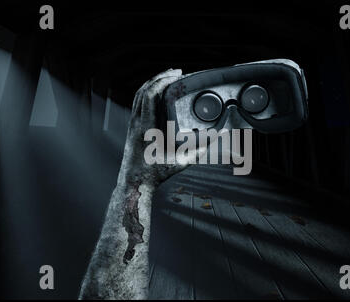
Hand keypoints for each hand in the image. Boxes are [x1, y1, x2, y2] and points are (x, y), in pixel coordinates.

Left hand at [117, 68, 189, 187]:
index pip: (150, 95)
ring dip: (152, 82)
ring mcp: (133, 123)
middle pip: (144, 89)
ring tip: (168, 77)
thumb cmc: (155, 173)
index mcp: (146, 127)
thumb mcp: (181, 162)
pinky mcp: (132, 127)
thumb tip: (216, 138)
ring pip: (138, 94)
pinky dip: (147, 92)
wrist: (135, 181)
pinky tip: (157, 91)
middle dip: (160, 77)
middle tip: (177, 72)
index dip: (163, 81)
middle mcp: (137, 122)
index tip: (177, 75)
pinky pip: (137, 102)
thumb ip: (200, 150)